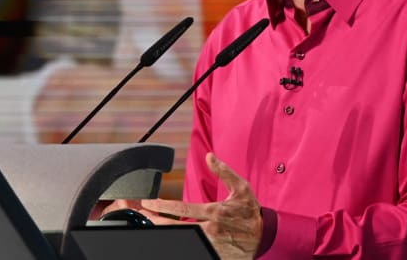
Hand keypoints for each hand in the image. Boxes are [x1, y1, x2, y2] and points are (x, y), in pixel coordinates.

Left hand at [140, 153, 261, 259]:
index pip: (182, 208)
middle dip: (156, 221)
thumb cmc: (250, 210)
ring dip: (165, 232)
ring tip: (150, 226)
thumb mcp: (241, 187)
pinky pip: (193, 246)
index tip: (148, 203)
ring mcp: (211, 242)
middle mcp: (210, 228)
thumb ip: (224, 171)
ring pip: (182, 237)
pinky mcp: (213, 251)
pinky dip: (180, 241)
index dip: (162, 206)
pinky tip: (169, 237)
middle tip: (142, 217)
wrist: (264, 235)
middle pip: (176, 226)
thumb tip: (210, 156)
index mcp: (214, 211)